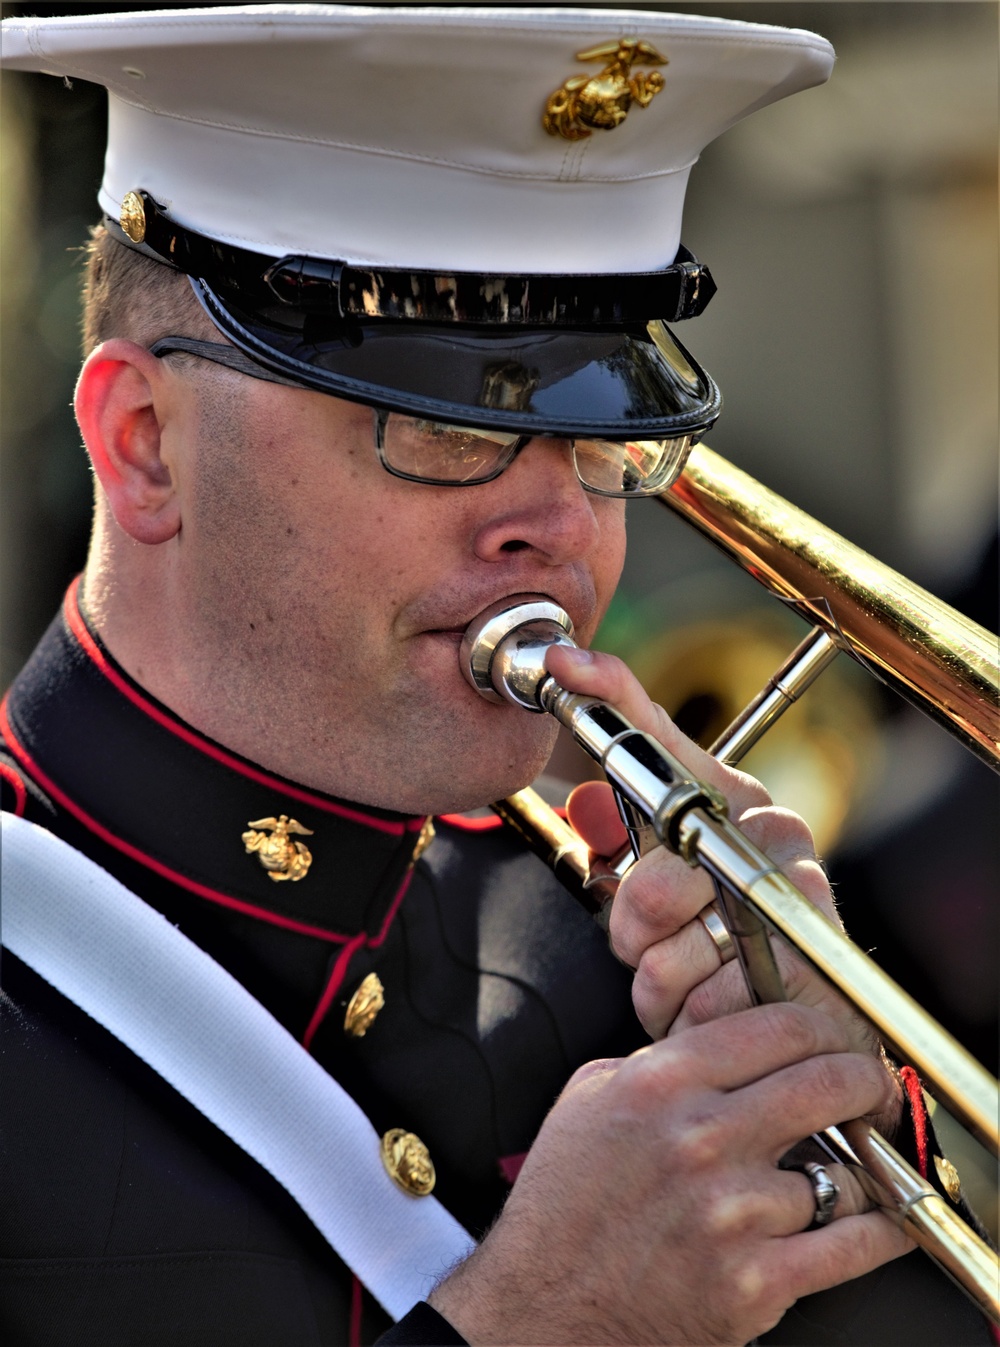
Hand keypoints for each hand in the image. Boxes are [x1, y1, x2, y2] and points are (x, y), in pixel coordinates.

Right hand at [429, 1004, 912, 1345]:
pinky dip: (881, 1230)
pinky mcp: (755, 1283)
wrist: (543, 1310)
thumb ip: (656, 1060)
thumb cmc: (563, 1207)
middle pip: (827, 1083)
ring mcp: (733, 1213)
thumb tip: (719, 1040)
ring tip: (847, 1167)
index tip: (833, 1038)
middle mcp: (701, 1139)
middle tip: (868, 1086)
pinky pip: (852, 1246)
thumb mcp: (589, 1100)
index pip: (777, 1028)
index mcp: (661, 1084)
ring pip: (844, 1171)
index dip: (822, 1027)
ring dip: (855, 1168)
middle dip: (863, 1080)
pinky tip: (884, 1218)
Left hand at [543, 644, 901, 1141]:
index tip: (562, 664)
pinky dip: (687, 1015)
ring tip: (692, 971)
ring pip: (667, 951)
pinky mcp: (807, 961)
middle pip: (650, 882)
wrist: (805, 1014)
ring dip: (660, 979)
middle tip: (655, 937)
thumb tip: (583, 794)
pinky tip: (715, 1001)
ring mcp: (796, 891)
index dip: (608, 693)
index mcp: (732, 797)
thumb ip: (619, 834)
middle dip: (634, 928)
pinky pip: (696, 999)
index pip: (657, 733)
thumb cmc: (728, 936)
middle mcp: (771, 830)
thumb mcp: (663, 881)